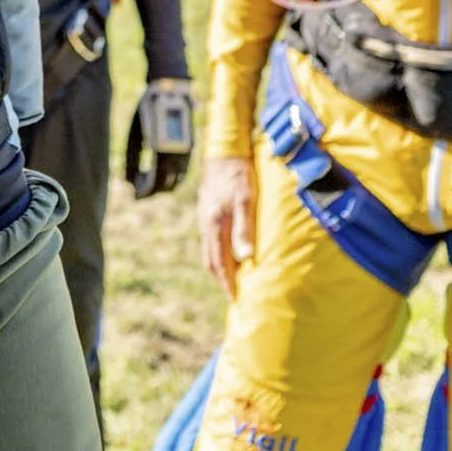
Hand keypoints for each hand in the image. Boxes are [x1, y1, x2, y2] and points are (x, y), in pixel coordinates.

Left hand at [127, 79, 197, 197]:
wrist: (170, 89)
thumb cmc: (147, 110)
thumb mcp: (134, 134)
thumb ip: (132, 159)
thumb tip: (129, 182)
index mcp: (160, 148)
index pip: (155, 179)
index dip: (145, 191)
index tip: (135, 196)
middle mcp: (177, 151)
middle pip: (168, 182)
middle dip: (153, 190)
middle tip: (140, 192)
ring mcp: (187, 149)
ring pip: (178, 178)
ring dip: (164, 185)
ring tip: (149, 184)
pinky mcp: (192, 145)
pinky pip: (184, 168)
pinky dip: (174, 176)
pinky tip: (162, 175)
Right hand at [198, 155, 255, 297]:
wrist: (224, 151)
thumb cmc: (239, 175)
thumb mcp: (246, 201)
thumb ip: (245, 229)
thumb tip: (245, 257)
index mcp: (216, 225)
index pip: (220, 263)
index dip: (227, 282)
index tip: (234, 299)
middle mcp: (207, 224)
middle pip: (211, 260)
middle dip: (221, 279)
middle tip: (232, 293)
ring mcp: (204, 217)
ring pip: (208, 249)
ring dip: (218, 265)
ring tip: (231, 277)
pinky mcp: (206, 210)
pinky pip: (209, 238)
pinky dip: (216, 250)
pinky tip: (226, 250)